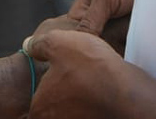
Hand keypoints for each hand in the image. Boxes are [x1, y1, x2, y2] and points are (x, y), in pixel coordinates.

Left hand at [26, 29, 155, 118]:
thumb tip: (30, 46)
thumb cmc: (90, 67)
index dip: (40, 87)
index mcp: (40, 107)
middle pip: (50, 109)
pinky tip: (98, 89)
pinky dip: (90, 103)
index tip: (49, 78)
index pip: (32, 102)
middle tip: (68, 79)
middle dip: (58, 94)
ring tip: (85, 82)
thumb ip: (39, 44)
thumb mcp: (58, 43)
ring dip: (74, 100)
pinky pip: (87, 113)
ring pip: (69, 111)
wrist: (125, 90)